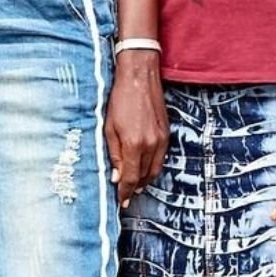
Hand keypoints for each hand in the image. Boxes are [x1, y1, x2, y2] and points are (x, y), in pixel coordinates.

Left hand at [105, 49, 165, 205]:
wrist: (139, 76)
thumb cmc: (120, 99)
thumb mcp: (109, 127)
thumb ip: (114, 154)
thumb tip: (117, 177)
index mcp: (134, 144)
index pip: (131, 178)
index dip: (125, 192)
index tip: (121, 201)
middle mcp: (151, 144)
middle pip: (144, 177)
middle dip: (135, 188)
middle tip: (125, 195)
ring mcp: (162, 139)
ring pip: (155, 170)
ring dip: (144, 180)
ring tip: (134, 185)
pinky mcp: (167, 133)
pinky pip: (161, 158)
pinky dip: (152, 167)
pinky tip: (143, 167)